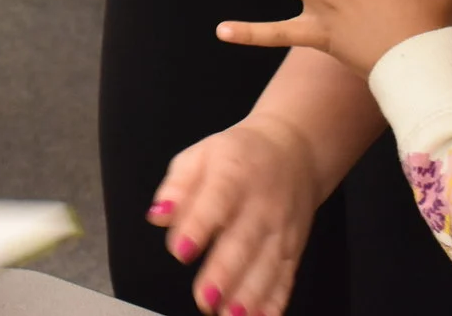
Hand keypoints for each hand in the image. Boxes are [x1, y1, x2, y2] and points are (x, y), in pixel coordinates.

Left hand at [149, 113, 324, 315]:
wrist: (293, 151)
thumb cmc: (238, 156)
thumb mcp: (200, 155)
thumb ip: (177, 186)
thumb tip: (158, 213)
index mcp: (232, 176)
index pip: (215, 202)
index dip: (198, 227)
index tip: (180, 250)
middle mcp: (260, 206)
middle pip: (243, 242)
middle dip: (224, 273)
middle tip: (204, 298)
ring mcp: (280, 230)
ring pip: (266, 266)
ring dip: (249, 294)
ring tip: (230, 314)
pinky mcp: (293, 249)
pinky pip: (286, 278)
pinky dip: (274, 301)